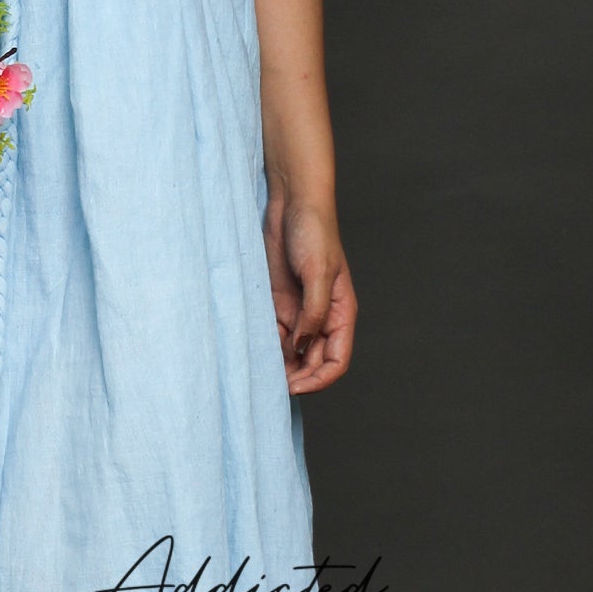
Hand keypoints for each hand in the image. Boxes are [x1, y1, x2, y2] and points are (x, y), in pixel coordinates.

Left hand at [264, 188, 356, 392]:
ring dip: (279, 367)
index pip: (336, 360)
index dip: (319, 380)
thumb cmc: (314, 232)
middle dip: (297, 378)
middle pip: (312, 363)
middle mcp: (321, 318)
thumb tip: (301, 347)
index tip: (296, 387)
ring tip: (259, 374)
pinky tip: (251, 353)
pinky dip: (264, 347)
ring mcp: (298, 312)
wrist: (291, 204)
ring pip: (291, 354)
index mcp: (341, 314)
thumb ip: (313, 313)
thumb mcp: (317, 273)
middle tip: (272, 387)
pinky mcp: (277, 304)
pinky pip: (272, 335)